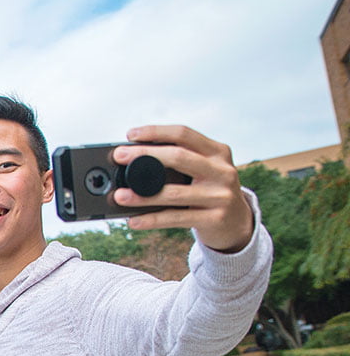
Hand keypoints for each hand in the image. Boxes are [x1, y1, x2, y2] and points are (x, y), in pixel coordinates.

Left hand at [111, 125, 254, 252]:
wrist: (237, 223)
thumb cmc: (208, 192)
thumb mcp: (203, 171)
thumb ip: (180, 162)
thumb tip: (131, 162)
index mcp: (218, 152)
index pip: (184, 134)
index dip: (156, 131)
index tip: (131, 134)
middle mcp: (222, 170)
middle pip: (179, 157)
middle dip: (145, 155)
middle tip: (119, 156)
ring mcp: (220, 195)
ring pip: (174, 193)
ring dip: (142, 195)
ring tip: (119, 195)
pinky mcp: (215, 218)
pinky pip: (176, 218)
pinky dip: (152, 219)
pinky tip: (134, 220)